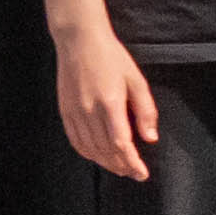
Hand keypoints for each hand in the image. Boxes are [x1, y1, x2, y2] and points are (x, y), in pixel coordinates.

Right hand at [54, 25, 158, 181]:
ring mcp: (74, 112)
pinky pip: (75, 141)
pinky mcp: (65, 111)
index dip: (132, 163)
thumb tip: (150, 138)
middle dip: (122, 166)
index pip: (121, 144)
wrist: (79, 40)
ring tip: (119, 168)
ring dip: (106, 163)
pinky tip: (98, 157)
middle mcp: (90, 111)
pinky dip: (87, 153)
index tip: (142, 173)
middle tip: (134, 174)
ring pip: (90, 149)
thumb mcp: (136, 80)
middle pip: (106, 150)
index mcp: (110, 103)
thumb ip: (145, 110)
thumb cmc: (111, 57)